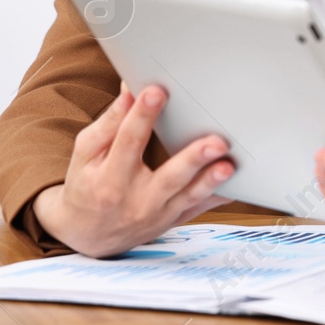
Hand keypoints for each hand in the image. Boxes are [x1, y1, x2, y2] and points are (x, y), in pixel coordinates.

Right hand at [31, 86, 233, 257]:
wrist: (86, 235)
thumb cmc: (87, 184)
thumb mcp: (86, 155)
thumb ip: (110, 122)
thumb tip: (129, 89)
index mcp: (109, 178)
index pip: (128, 142)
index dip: (142, 116)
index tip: (156, 92)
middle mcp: (136, 199)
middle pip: (169, 177)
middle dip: (193, 159)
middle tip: (215, 142)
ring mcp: (158, 213)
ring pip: (189, 196)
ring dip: (211, 180)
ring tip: (229, 165)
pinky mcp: (174, 219)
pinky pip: (200, 208)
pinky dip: (219, 197)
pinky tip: (239, 183)